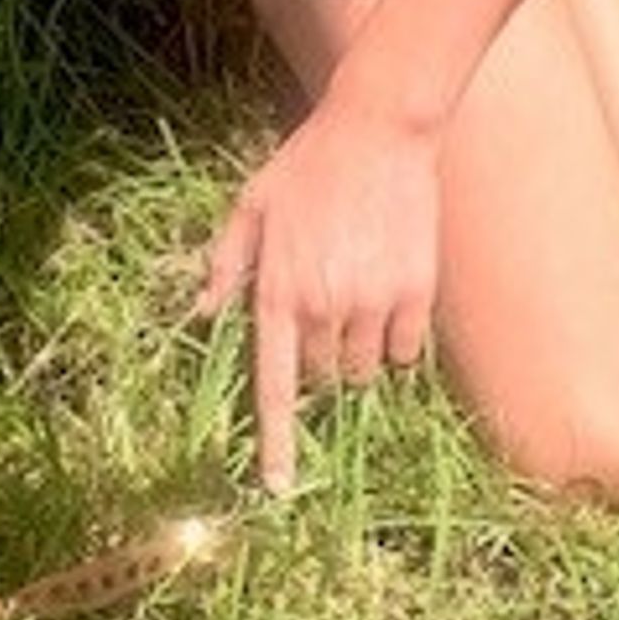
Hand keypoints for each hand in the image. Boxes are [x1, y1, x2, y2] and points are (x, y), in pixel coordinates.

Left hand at [196, 93, 444, 493]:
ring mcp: (372, 303)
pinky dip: (397, 341)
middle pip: (323, 380)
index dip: (277, 443)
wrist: (378, 131)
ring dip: (357, 352)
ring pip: (364, 370)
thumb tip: (202, 315)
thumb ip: (225, 265)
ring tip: (356, 294)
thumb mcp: (250, 207)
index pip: (275, 387)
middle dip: (319, 361)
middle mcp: (323, 307)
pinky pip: (406, 352)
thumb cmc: (306, 166)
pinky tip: (390, 297)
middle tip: (323, 309)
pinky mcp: (416, 294)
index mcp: (277, 293)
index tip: (279, 488)